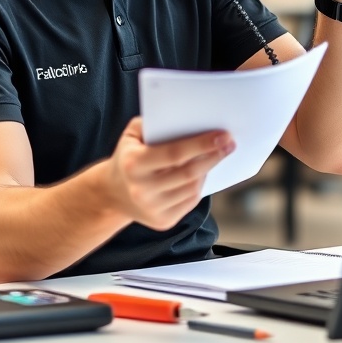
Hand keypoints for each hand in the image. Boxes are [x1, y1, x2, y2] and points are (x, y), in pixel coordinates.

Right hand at [104, 117, 234, 230]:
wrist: (111, 194)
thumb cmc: (128, 156)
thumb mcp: (132, 134)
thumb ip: (154, 123)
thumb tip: (189, 120)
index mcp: (133, 164)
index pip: (175, 153)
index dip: (201, 144)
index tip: (223, 135)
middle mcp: (141, 190)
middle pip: (188, 173)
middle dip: (214, 156)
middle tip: (230, 144)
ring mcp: (152, 209)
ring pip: (192, 188)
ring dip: (207, 170)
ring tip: (214, 156)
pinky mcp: (162, 222)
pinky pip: (190, 201)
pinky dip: (199, 186)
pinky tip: (200, 174)